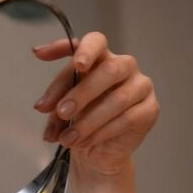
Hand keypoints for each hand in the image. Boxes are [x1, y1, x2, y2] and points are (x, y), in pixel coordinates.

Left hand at [32, 32, 158, 179]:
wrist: (97, 151)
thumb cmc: (79, 120)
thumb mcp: (59, 110)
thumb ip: (53, 104)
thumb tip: (42, 105)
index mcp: (100, 57)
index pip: (94, 42)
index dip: (82, 49)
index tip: (63, 61)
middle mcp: (124, 65)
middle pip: (108, 70)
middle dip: (81, 92)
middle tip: (61, 112)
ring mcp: (141, 85)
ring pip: (118, 98)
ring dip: (88, 121)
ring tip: (67, 138)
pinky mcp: (150, 109)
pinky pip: (128, 118)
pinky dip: (103, 131)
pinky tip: (87, 141)